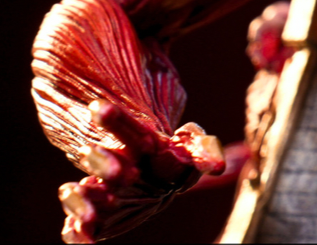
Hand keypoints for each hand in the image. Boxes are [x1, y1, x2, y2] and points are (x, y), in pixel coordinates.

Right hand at [57, 100, 223, 243]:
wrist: (148, 177)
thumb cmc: (170, 158)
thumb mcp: (190, 150)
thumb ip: (202, 152)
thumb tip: (218, 166)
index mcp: (138, 143)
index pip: (126, 127)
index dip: (114, 119)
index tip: (99, 108)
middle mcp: (115, 164)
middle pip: (103, 159)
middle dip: (103, 161)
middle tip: (118, 172)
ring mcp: (101, 191)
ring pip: (86, 191)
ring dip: (84, 198)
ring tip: (87, 209)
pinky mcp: (92, 217)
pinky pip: (76, 225)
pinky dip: (76, 230)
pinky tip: (78, 230)